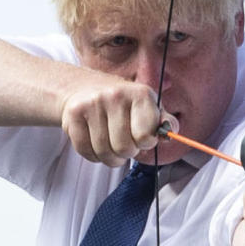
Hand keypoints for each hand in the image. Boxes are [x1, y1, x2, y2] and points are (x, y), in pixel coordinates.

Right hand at [60, 78, 176, 166]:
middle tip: (125, 143)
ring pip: (104, 153)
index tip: (142, 137)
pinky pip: (85, 151)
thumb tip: (172, 133)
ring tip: (112, 144)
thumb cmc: (122, 103)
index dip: (146, 143)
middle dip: (127, 152)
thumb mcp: (147, 107)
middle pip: (125, 148)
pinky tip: (96, 142)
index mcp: (140, 94)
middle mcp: (116, 95)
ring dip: (110, 157)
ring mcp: (92, 104)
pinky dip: (93, 155)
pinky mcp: (72, 115)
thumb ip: (164, 122)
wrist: (84, 88)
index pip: (147, 136)